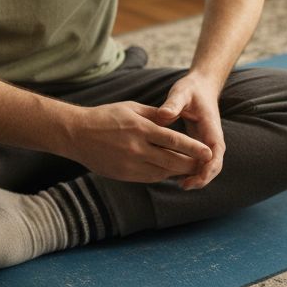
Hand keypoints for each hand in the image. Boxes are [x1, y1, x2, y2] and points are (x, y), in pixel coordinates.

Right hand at [68, 101, 211, 183]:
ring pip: (162, 172)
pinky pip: (150, 177)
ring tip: (192, 168)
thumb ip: (155, 115)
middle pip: (172, 161)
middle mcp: (137, 148)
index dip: (193, 148)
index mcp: (141, 128)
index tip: (208, 152)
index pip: (174, 140)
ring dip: (179, 171)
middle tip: (205, 163)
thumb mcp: (132, 108)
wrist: (77, 134)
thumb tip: (175, 119)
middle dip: (191, 164)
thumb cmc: (106, 116)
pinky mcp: (124, 175)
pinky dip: (163, 175)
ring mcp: (130, 164)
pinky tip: (170, 171)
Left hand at [156, 73, 225, 189]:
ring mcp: (207, 143)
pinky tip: (175, 175)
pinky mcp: (199, 144)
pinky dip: (191, 170)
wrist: (200, 86)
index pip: (216, 153)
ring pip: (207, 166)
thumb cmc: (190, 90)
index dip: (208, 169)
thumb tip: (163, 115)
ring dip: (197, 177)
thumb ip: (173, 103)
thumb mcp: (181, 92)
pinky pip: (199, 162)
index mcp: (211, 128)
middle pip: (214, 165)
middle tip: (184, 185)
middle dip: (202, 178)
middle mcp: (212, 138)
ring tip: (180, 184)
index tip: (195, 178)